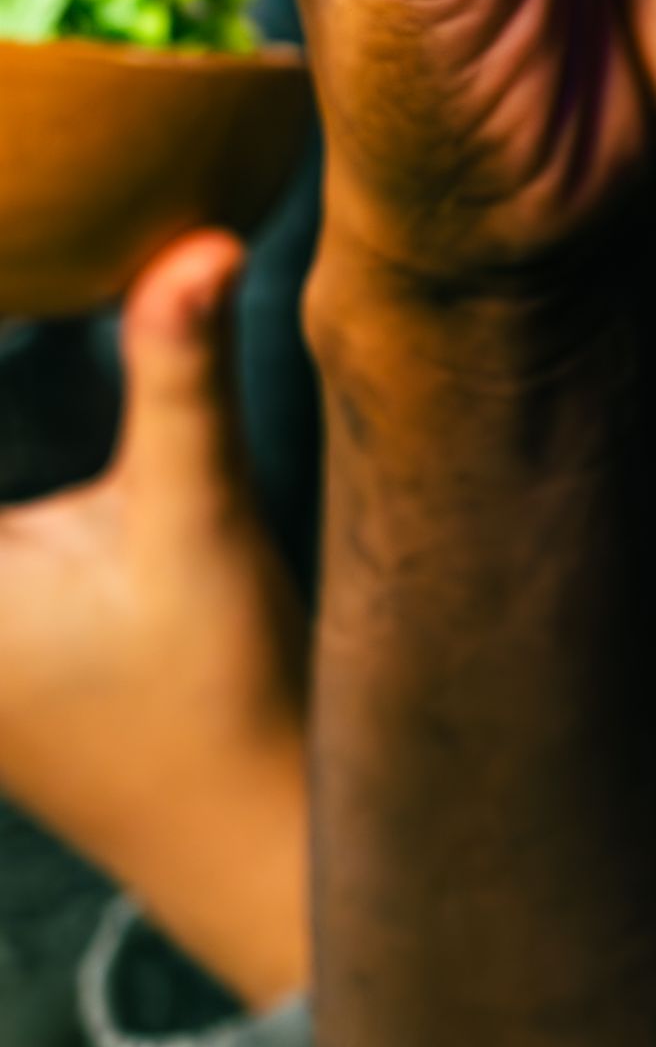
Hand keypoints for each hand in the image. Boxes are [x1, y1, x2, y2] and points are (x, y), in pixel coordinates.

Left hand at [0, 233, 307, 1009]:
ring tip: (40, 263)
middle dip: (14, 344)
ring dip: (19, 387)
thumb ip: (180, 375)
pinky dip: (18, 433)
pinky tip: (38, 346)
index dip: (2, 327)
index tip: (15, 217)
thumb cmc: (213, 696)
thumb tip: (199, 244)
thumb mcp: (196, 517)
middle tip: (31, 217)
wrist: (241, 829)